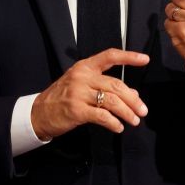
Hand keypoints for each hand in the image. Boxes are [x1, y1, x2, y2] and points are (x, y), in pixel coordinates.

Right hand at [31, 49, 148, 139]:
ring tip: (134, 120)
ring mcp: (78, 93)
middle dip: (133, 99)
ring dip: (127, 113)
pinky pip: (102, 116)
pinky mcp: (77, 110)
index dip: (128, 57)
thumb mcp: (81, 86)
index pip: (109, 56)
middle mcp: (81, 77)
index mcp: (84, 67)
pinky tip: (118, 127)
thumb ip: (105, 86)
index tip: (144, 60)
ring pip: (112, 101)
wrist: (39, 112)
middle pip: (116, 85)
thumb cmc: (62, 97)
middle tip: (142, 110)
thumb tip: (132, 94)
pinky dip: (114, 123)